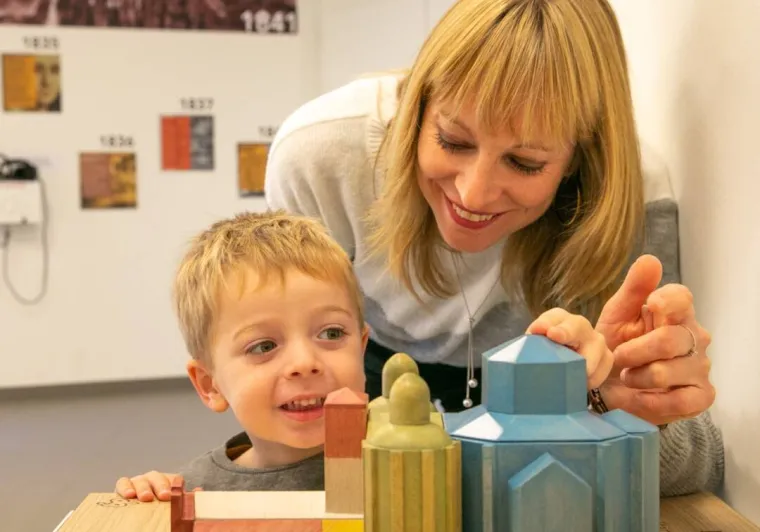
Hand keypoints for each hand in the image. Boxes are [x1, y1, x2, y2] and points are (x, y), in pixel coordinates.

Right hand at [115, 471, 188, 501]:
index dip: (176, 486)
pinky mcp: (123, 487)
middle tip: (164, 496)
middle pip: (158, 478)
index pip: (174, 480)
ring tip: (144, 497)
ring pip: (140, 480)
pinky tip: (128, 495)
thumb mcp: (173, 502)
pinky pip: (123, 483)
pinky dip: (125, 487)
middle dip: (161, 486)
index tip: (175, 495)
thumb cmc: (161, 505)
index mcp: (169, 482)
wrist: (142, 507)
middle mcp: (154, 479)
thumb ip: (185, 497)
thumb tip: (198, 491)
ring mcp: (138, 481)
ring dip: (142, 488)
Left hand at [526, 308, 613, 389]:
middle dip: (566, 331)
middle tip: (555, 338)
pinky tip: (584, 384)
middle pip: (577, 325)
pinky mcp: (606, 357)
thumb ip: (529, 350)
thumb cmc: (544, 359)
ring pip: (597, 345)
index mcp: (557, 320)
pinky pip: (606, 365)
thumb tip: (519, 361)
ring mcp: (595, 341)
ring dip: (587, 359)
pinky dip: (596, 376)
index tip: (538, 331)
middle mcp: (578, 326)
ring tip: (580, 372)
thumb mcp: (534, 352)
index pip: (552, 317)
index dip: (545, 323)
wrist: (564, 369)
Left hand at [595, 254, 714, 425]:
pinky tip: (638, 396)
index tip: (648, 307)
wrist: (610, 387)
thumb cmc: (617, 345)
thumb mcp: (617, 315)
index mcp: (675, 312)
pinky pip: (681, 400)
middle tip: (619, 357)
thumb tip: (650, 260)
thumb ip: (634, 289)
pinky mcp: (701, 396)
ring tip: (627, 376)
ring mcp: (699, 367)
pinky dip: (651, 400)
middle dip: (634, 351)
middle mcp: (694, 337)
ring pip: (669, 370)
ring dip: (638, 376)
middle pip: (669, 339)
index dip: (665, 302)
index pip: (682, 298)